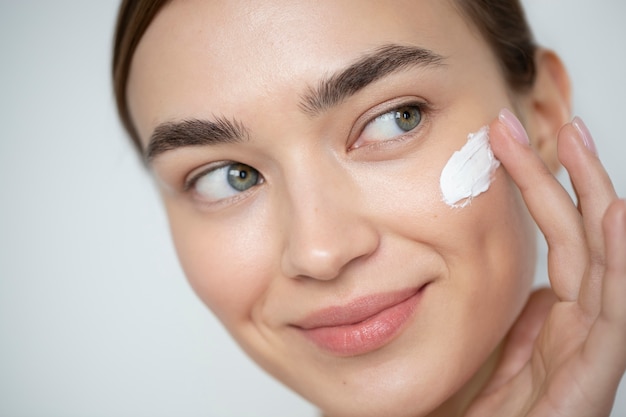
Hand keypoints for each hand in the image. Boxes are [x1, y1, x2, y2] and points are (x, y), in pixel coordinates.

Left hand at [465, 109, 625, 416]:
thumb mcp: (503, 359)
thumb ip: (518, 325)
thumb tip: (530, 290)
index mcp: (561, 316)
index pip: (558, 237)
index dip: (540, 188)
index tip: (512, 144)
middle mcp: (583, 322)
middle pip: (580, 234)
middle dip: (565, 174)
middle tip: (542, 122)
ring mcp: (594, 343)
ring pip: (601, 257)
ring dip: (592, 195)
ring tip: (578, 142)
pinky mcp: (598, 369)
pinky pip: (614, 308)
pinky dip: (619, 258)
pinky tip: (613, 213)